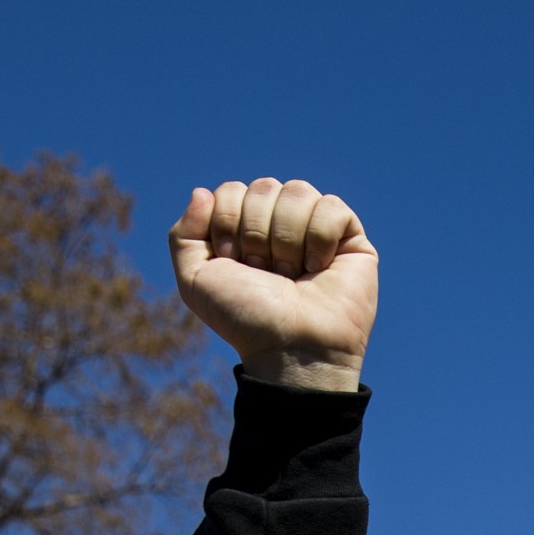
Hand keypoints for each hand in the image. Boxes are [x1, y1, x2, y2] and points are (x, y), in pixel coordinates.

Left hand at [168, 178, 377, 392]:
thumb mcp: (195, 282)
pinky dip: (319, 239)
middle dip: (258, 234)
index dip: (228, 223)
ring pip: (298, 191)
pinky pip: (332, 207)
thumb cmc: (245, 319)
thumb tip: (202, 192)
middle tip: (266, 273)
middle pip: (264, 187)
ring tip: (293, 274)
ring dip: (287, 239)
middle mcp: (280, 224)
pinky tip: (319, 267)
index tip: (236, 264)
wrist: (289, 348)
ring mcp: (316, 228)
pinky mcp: (350, 238)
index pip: (233, 190)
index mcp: (245, 228)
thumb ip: (183, 234)